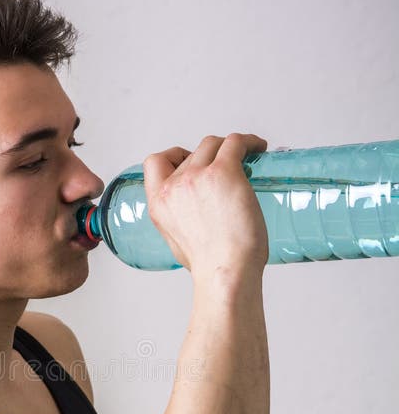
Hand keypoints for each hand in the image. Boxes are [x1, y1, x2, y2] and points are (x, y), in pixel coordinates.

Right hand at [143, 133, 268, 280]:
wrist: (225, 272)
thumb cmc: (210, 266)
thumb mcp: (179, 243)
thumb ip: (181, 223)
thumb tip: (198, 217)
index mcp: (159, 204)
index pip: (155, 163)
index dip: (174, 156)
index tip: (192, 161)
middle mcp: (174, 186)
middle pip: (192, 153)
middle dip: (211, 157)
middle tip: (230, 166)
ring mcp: (198, 176)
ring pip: (213, 144)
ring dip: (230, 147)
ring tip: (248, 154)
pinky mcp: (224, 172)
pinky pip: (236, 142)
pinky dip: (249, 141)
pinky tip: (259, 147)